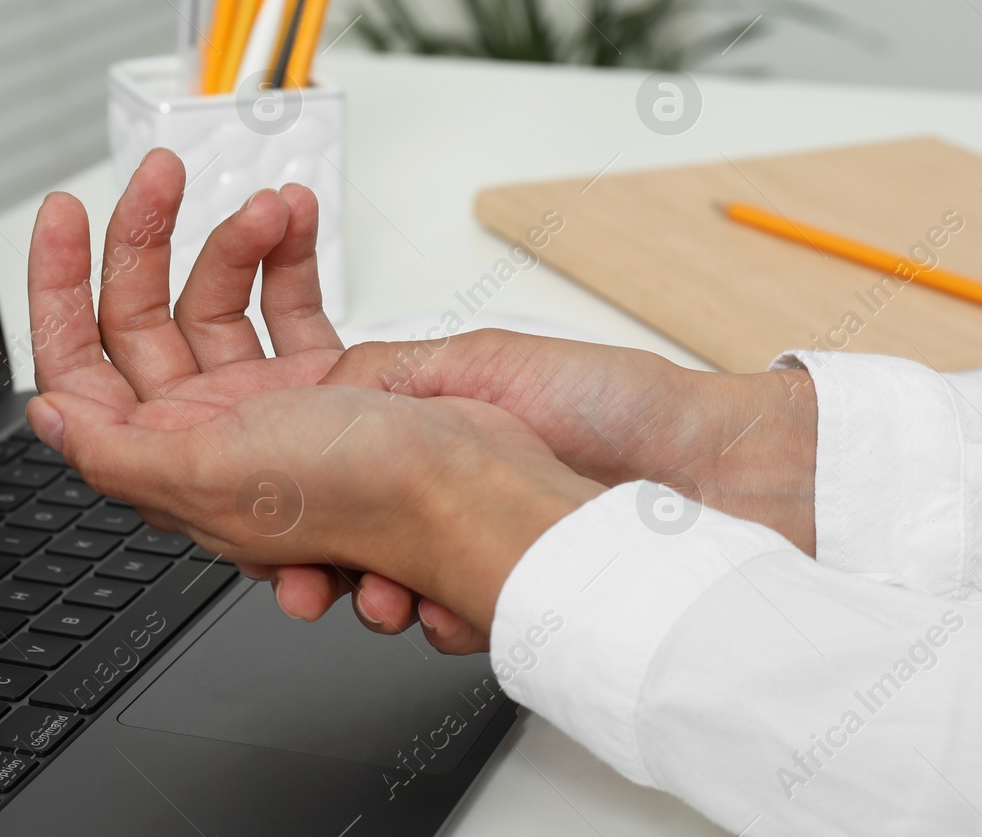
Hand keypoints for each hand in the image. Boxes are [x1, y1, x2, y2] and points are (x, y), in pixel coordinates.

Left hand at [28, 148, 497, 629]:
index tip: (66, 220)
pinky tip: (298, 218)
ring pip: (218, 302)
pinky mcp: (329, 380)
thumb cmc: (363, 494)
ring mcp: (269, 405)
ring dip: (236, 241)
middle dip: (146, 239)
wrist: (481, 486)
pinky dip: (289, 255)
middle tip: (162, 175)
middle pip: (143, 322)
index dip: (58, 293)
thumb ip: (115, 453)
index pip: (80, 372)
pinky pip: (288, 303)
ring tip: (270, 206)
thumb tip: (47, 416)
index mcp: (171, 465)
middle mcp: (212, 436)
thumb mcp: (211, 477)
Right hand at [275, 330, 817, 648]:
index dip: (298, 498)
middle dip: (326, 564)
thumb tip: (319, 390)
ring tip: (394, 597)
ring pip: (392, 586)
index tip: (274, 527)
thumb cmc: (615, 401)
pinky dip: (444, 621)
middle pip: (350, 537)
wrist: (707, 471)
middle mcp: (445, 487)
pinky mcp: (509, 590)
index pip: (334, 467)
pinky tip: (451, 611)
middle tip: (315, 582)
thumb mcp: (491, 359)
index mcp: (430, 421)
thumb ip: (397, 370)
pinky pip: (451, 618)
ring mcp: (475, 542)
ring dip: (381, 599)